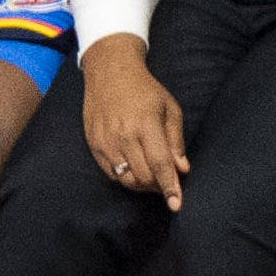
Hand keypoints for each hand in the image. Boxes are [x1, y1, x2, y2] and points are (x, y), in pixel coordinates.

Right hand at [81, 38, 187, 205]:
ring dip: (142, 185)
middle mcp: (123, 134)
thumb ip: (176, 140)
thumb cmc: (145, 90)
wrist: (109, 70)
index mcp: (145, 125)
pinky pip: (110, 172)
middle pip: (144, 176)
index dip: (170, 188)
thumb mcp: (170, 108)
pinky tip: (133, 169)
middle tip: (167, 181)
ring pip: (126, 179)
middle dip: (159, 186)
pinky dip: (125, 178)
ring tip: (152, 177)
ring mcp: (105, 139)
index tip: (177, 205)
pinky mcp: (93, 142)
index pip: (160, 165)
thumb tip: (182, 169)